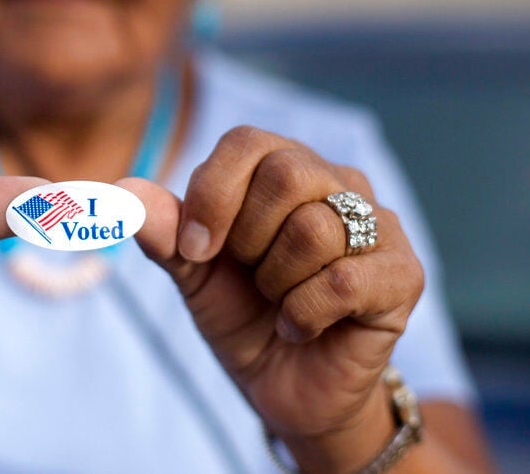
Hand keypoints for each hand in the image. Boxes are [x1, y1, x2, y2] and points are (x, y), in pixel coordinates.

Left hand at [120, 126, 423, 471]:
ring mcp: (379, 225)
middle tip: (250, 276)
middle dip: (247, 239)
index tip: (193, 251)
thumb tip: (126, 191)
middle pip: (286, 173)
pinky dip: (303, 314)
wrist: (287, 388)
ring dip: (276, 283)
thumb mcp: (193, 273)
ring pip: (314, 229)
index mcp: (284, 167)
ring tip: (279, 301)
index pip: (245, 142)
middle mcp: (337, 183)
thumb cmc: (243, 315)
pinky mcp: (403, 275)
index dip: (211, 194)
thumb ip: (165, 231)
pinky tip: (299, 327)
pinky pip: (343, 280)